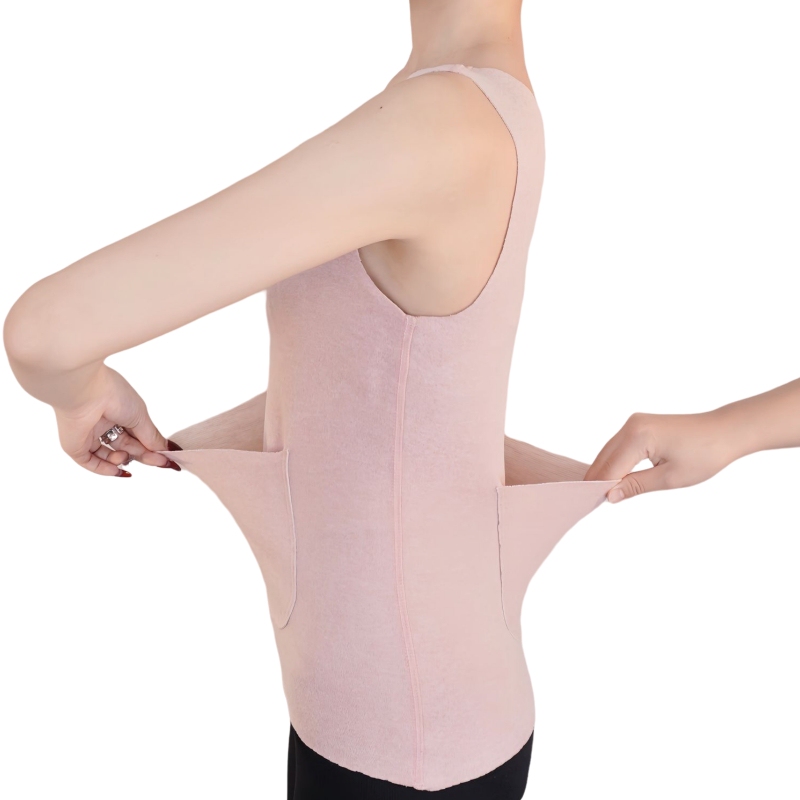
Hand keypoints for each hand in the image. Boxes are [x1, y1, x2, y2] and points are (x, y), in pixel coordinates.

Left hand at [53, 363, 180, 476]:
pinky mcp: (75, 446)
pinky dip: (105, 469)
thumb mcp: (141, 417)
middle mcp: (104, 424)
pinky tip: (118, 470)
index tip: (166, 459)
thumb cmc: (114, 395)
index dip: (152, 448)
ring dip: (123, 460)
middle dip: (143, 455)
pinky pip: (91, 462)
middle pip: (126, 447)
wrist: (86, 392)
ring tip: (126, 456)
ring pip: (109, 456)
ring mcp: (89, 435)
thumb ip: (153, 437)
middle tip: (158, 462)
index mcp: (119, 413)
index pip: (137, 436)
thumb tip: (167, 452)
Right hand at [583, 411, 737, 502]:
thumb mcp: (670, 478)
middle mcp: (631, 425)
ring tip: (604, 495)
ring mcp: (634, 422)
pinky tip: (617, 478)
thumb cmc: (705, 454)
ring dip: (606, 471)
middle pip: (604, 458)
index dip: (600, 489)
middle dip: (598, 480)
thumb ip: (635, 486)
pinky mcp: (640, 425)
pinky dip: (616, 462)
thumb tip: (609, 496)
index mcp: (638, 436)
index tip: (591, 507)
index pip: (610, 468)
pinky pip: (620, 446)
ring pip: (610, 452)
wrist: (726, 431)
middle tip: (592, 504)